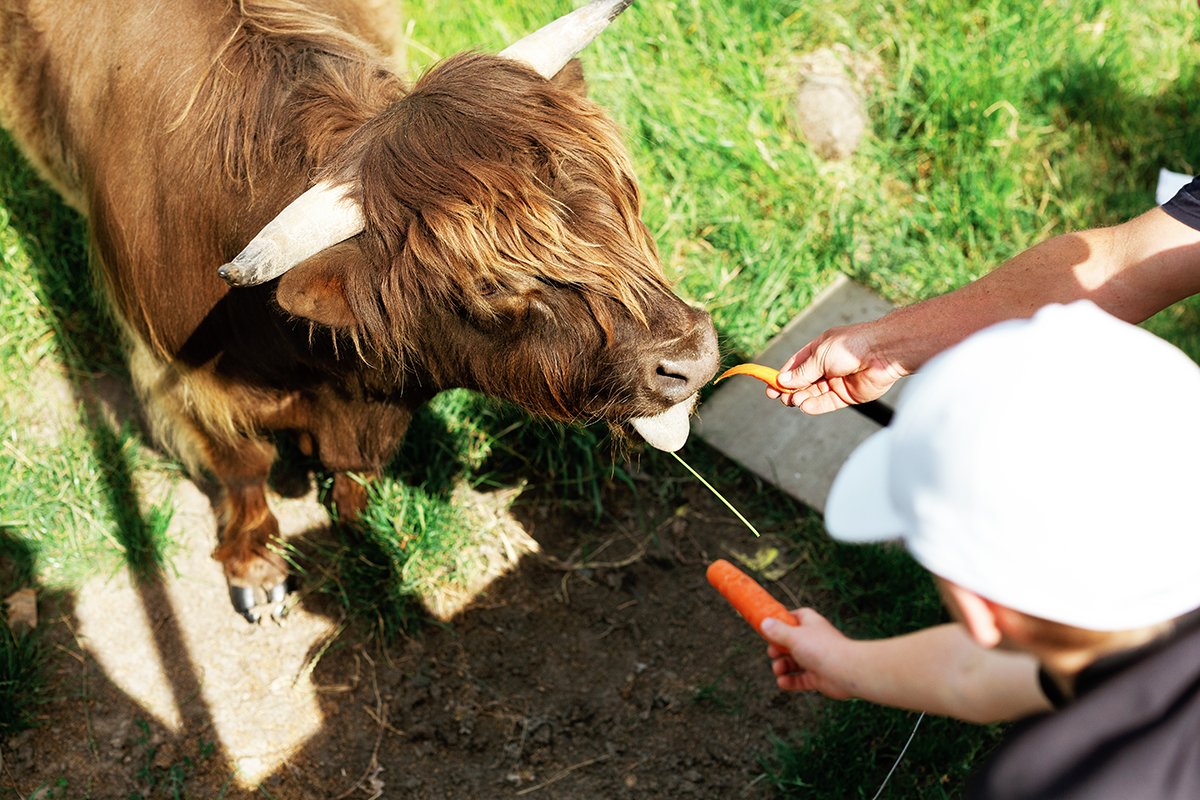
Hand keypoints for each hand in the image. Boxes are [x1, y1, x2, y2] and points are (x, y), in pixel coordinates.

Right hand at [761, 608, 856, 699]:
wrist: (846, 672)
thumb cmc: (822, 649)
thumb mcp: (793, 636)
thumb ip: (777, 631)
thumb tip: (764, 623)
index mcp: (810, 625)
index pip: (795, 617)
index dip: (782, 621)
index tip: (770, 626)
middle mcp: (813, 641)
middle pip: (790, 642)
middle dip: (778, 649)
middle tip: (772, 652)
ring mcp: (816, 660)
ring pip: (794, 662)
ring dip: (782, 666)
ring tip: (778, 669)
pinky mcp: (818, 678)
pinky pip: (800, 679)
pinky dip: (790, 681)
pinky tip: (783, 682)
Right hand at [765, 321, 906, 413]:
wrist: (882, 353)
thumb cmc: (851, 346)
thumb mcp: (820, 355)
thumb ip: (802, 371)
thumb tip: (783, 381)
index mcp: (820, 350)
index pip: (796, 365)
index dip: (783, 376)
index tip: (770, 385)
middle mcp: (827, 366)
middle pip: (803, 381)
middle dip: (790, 390)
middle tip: (779, 397)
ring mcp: (837, 381)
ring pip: (813, 393)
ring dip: (802, 398)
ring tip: (795, 401)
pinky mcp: (847, 395)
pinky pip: (827, 403)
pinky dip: (815, 406)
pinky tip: (805, 406)